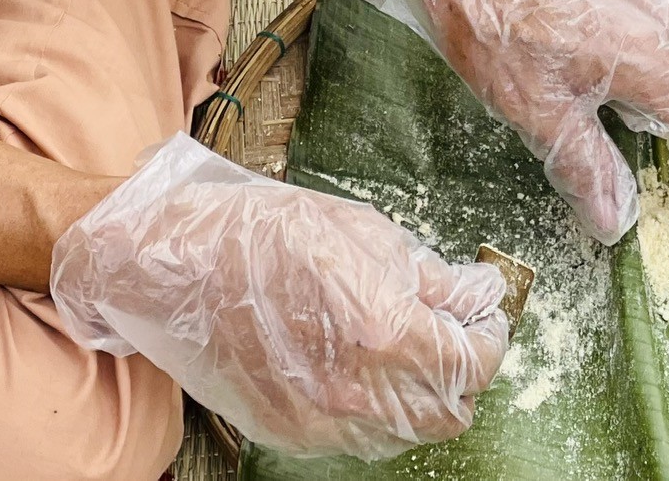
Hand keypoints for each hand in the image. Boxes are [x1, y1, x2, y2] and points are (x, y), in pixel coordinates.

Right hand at [50, 136, 507, 458]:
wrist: (176, 267)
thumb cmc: (268, 235)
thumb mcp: (366, 235)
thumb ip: (432, 279)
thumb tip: (477, 300)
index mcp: (383, 331)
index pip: (473, 361)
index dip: (492, 337)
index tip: (486, 315)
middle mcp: (356, 390)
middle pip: (449, 413)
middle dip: (464, 373)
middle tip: (456, 332)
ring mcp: (320, 420)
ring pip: (404, 431)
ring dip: (422, 394)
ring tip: (409, 347)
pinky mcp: (291, 431)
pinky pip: (356, 434)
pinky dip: (376, 407)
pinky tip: (363, 365)